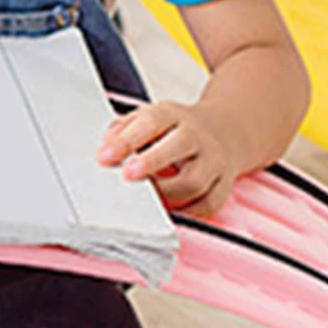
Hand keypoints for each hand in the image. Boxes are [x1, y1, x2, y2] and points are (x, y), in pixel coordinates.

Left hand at [96, 100, 236, 218]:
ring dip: (165, 194)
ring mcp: (213, 161)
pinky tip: (166, 211)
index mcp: (173, 115)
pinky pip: (205, 205)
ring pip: (194, 182)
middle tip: (127, 175)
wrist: (223, 132)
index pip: (151, 121)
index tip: (104, 157)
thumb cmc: (174, 130)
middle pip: (179, 145)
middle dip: (152, 162)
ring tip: (143, 200)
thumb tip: (106, 150)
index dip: (126, 140)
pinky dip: (184, 212)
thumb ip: (123, 130)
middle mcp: (196, 136)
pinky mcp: (223, 187)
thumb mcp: (148, 118)